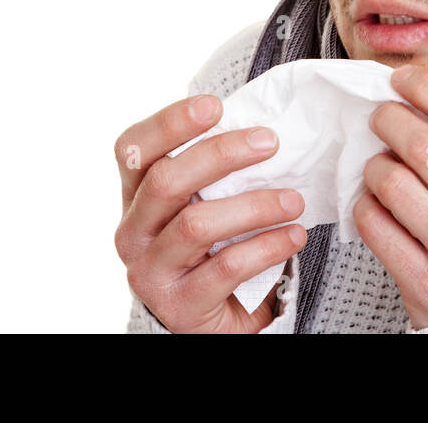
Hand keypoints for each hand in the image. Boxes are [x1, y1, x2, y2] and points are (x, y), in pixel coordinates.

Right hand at [114, 93, 305, 332]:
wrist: (212, 321)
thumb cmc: (211, 249)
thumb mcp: (202, 206)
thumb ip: (212, 173)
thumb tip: (259, 128)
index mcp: (135, 198)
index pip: (132, 150)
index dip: (168, 123)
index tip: (214, 105)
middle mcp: (132, 233)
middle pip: (165, 181)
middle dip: (221, 154)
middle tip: (270, 142)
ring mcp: (150, 273)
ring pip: (196, 226)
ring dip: (254, 205)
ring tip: (295, 200)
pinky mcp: (179, 306)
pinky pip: (225, 267)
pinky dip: (267, 246)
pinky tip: (294, 236)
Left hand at [353, 65, 427, 328]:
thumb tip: (423, 103)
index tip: (404, 80)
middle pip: (426, 146)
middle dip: (391, 120)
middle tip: (381, 116)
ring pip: (393, 183)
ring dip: (375, 165)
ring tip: (380, 165)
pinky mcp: (426, 286)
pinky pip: (376, 226)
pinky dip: (366, 204)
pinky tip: (376, 202)